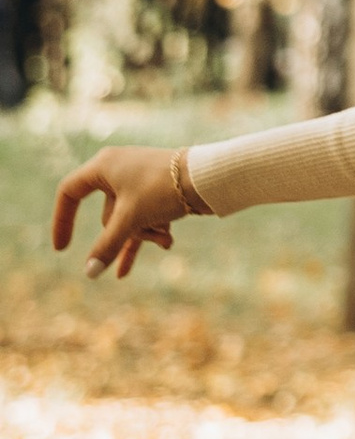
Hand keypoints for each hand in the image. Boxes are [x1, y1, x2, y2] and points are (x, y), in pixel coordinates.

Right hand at [52, 144, 189, 280]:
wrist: (209, 177)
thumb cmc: (164, 189)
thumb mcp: (131, 219)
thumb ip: (108, 245)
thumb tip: (89, 273)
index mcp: (103, 166)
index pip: (69, 193)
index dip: (62, 220)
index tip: (62, 248)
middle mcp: (118, 170)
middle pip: (107, 215)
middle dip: (128, 232)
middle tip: (152, 231)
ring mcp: (137, 181)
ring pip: (128, 220)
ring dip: (146, 234)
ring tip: (166, 241)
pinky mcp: (155, 191)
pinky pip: (143, 218)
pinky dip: (149, 234)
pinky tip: (153, 254)